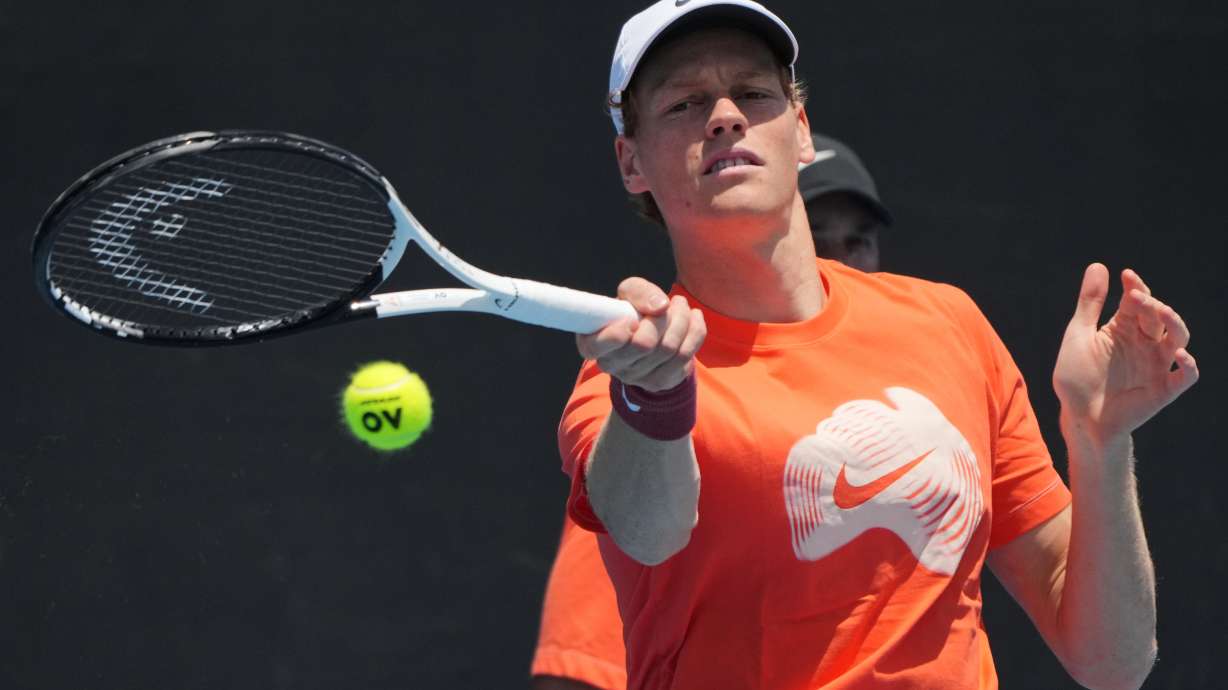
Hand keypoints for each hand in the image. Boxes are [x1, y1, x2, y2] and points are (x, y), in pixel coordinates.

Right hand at [576, 277, 706, 391]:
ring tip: (681, 305)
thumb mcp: (629, 293)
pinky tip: (693, 318)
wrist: (652, 333)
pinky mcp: (661, 382)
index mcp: (593, 343)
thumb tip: (660, 306)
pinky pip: (685, 357)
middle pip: (644, 344)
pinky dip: (695, 332)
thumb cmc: (633, 311)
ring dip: (682, 320)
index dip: (616, 334)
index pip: (597, 347)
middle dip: (663, 318)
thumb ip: (639, 292)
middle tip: (671, 301)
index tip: (632, 319)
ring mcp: (637, 377)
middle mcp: (612, 365)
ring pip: (668, 348)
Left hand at [1052, 263, 1198, 443]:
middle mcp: (1145, 343)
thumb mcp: (1079, 336)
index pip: (1137, 301)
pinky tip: (1179, 354)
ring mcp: (1157, 364)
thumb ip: (1089, 303)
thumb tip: (1098, 265)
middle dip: (1151, 303)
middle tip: (1136, 297)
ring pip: (1179, 338)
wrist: (1079, 417)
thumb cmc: (1077, 377)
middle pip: (1159, 316)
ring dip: (1174, 323)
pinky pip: (1185, 375)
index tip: (1127, 276)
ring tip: (1162, 313)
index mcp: (1124, 328)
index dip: (1136, 286)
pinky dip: (1188, 365)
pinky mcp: (1164, 389)